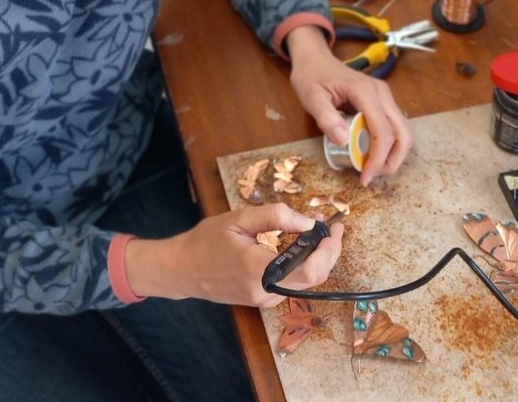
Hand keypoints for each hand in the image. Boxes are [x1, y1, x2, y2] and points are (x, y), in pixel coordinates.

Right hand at [124, 203, 342, 308]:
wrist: (183, 269)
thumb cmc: (206, 241)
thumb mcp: (238, 219)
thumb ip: (275, 217)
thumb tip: (309, 221)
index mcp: (259, 270)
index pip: (309, 271)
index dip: (329, 251)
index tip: (334, 228)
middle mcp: (266, 291)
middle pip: (313, 279)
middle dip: (329, 253)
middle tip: (333, 228)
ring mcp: (265, 299)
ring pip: (304, 283)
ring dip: (318, 259)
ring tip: (319, 233)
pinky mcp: (263, 299)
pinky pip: (291, 283)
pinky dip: (302, 265)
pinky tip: (300, 246)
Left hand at [284, 26, 413, 185]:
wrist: (315, 58)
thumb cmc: (311, 76)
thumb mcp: (311, 97)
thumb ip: (326, 118)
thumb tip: (344, 141)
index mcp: (364, 91)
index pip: (382, 131)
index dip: (378, 158)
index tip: (366, 176)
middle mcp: (381, 93)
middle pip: (403, 132)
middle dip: (393, 159)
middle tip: (373, 175)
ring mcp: (384, 96)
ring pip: (403, 130)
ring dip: (395, 153)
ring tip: (375, 167)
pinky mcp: (383, 101)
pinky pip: (395, 126)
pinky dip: (390, 144)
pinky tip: (374, 154)